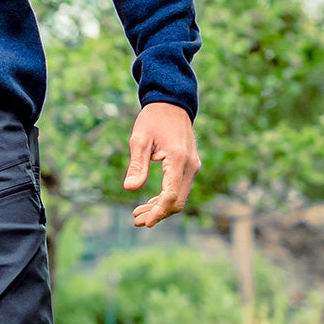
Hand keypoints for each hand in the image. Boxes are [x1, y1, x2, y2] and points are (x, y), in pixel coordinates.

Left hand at [123, 102, 199, 227]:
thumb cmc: (153, 118)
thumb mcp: (140, 139)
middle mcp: (190, 165)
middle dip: (158, 213)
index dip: (157, 212)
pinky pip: (180, 187)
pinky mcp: (189, 164)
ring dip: (161, 207)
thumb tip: (130, 189)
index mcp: (178, 159)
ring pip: (179, 196)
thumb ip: (137, 165)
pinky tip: (150, 202)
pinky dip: (166, 197)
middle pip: (177, 201)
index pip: (171, 195)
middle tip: (137, 220)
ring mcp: (192, 165)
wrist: (171, 102)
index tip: (143, 221)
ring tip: (139, 214)